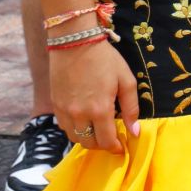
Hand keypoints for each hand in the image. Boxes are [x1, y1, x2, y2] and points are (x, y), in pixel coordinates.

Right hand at [49, 38, 139, 154]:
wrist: (75, 42)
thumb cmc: (105, 59)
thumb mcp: (126, 80)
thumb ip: (131, 108)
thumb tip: (135, 131)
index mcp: (100, 110)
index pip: (106, 141)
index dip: (114, 147)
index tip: (120, 147)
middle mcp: (79, 114)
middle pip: (89, 143)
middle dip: (101, 145)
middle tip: (110, 139)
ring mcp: (64, 110)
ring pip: (75, 137)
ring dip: (87, 138)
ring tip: (98, 130)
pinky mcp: (55, 104)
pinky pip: (64, 126)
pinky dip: (75, 129)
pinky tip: (84, 120)